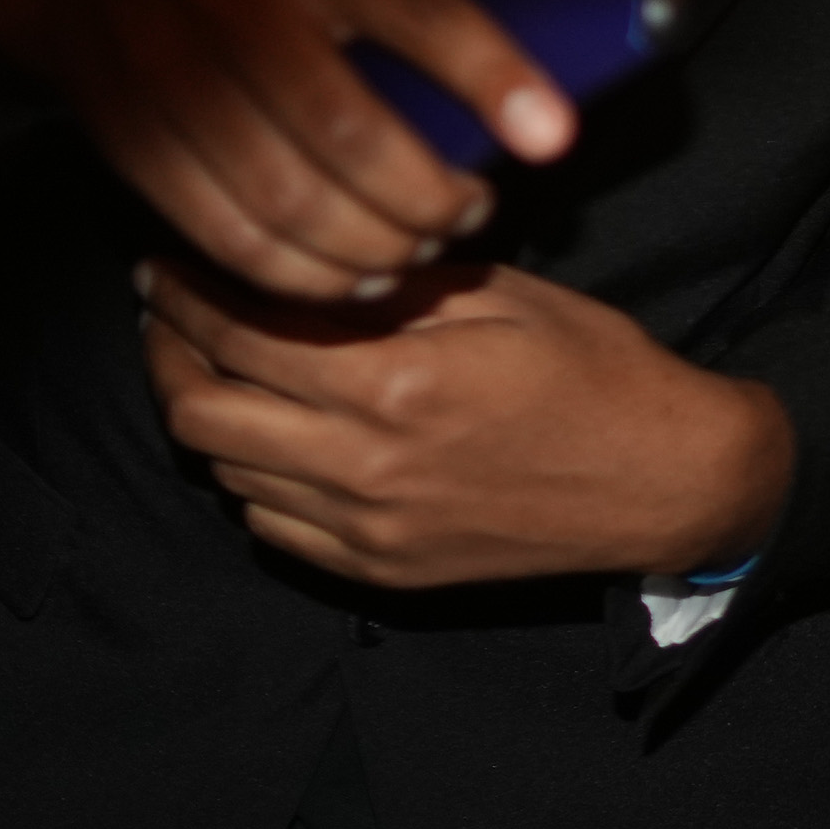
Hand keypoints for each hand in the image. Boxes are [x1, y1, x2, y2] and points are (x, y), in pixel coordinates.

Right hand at [0, 0, 574, 297]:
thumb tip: (521, 11)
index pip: (422, 11)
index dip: (492, 78)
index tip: (553, 138)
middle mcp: (244, 7)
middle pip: (353, 136)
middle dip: (429, 199)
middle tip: (471, 212)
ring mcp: (178, 77)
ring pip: (288, 200)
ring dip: (369, 250)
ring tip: (413, 254)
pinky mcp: (131, 141)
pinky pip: (221, 231)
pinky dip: (292, 274)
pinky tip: (342, 279)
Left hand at [138, 253, 787, 588]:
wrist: (666, 482)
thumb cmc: (599, 372)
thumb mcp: (508, 295)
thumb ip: (398, 283)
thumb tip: (312, 258)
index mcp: (396, 382)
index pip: (240, 334)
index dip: (184, 294)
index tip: (163, 267)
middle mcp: (365, 464)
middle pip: (199, 415)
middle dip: (166, 357)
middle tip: (169, 318)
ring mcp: (368, 528)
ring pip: (227, 473)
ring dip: (210, 416)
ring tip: (219, 372)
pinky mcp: (380, 570)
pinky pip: (270, 527)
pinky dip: (254, 478)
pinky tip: (278, 439)